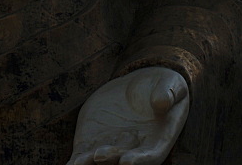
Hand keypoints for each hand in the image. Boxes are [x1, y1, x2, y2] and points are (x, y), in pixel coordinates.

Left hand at [67, 66, 188, 164]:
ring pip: (100, 160)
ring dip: (89, 163)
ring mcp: (113, 146)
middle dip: (110, 159)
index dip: (139, 160)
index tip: (127, 161)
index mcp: (157, 141)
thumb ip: (168, 93)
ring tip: (77, 164)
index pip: (149, 156)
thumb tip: (161, 103)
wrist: (143, 86)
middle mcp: (134, 149)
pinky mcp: (95, 140)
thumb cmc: (165, 87)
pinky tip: (70, 164)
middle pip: (122, 159)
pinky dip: (77, 160)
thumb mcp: (171, 85)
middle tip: (98, 157)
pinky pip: (84, 153)